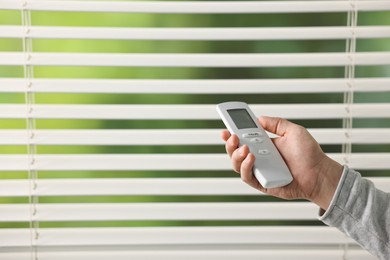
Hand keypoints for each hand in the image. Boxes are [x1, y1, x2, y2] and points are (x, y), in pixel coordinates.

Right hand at [221, 116, 342, 209]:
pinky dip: (245, 167)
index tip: (226, 127)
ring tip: (245, 148)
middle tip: (232, 136)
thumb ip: (276, 123)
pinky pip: (247, 177)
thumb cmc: (309, 154)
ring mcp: (260, 171)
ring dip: (236, 155)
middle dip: (230, 144)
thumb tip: (259, 118)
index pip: (243, 139)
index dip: (232, 134)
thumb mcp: (293, 131)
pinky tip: (252, 158)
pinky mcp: (262, 184)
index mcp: (264, 146)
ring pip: (237, 165)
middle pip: (235, 152)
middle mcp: (259, 158)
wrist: (319, 173)